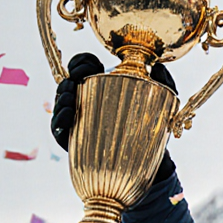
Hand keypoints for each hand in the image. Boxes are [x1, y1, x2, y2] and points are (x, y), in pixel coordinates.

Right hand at [50, 54, 178, 186]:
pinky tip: (68, 115)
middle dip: (70, 77)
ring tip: (70, 96)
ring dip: (62, 97)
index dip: (83, 61)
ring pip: (61, 104)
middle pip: (68, 82)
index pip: (83, 66)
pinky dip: (58, 120)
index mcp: (100, 85)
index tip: (93, 63)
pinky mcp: (73, 140)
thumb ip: (164, 83)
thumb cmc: (152, 124)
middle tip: (77, 77)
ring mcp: (77, 119)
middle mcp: (84, 100)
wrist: (149, 160)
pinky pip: (58, 130)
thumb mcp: (162, 101)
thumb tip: (158, 67)